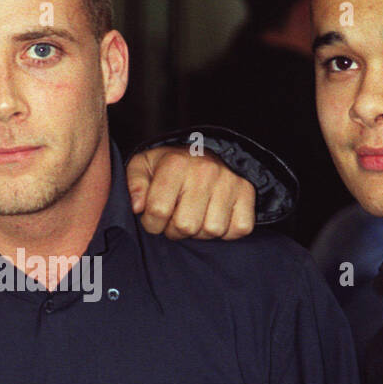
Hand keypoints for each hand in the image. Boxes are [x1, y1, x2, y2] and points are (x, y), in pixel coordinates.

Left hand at [125, 145, 255, 239]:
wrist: (205, 151)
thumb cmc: (170, 165)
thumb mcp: (144, 166)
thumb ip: (134, 184)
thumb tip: (137, 206)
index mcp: (175, 164)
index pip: (158, 211)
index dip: (151, 223)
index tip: (154, 218)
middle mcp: (205, 171)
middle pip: (185, 225)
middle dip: (175, 230)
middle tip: (175, 217)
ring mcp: (229, 182)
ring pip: (212, 230)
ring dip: (200, 232)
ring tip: (195, 216)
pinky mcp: (247, 193)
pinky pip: (239, 229)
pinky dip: (227, 231)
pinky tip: (215, 216)